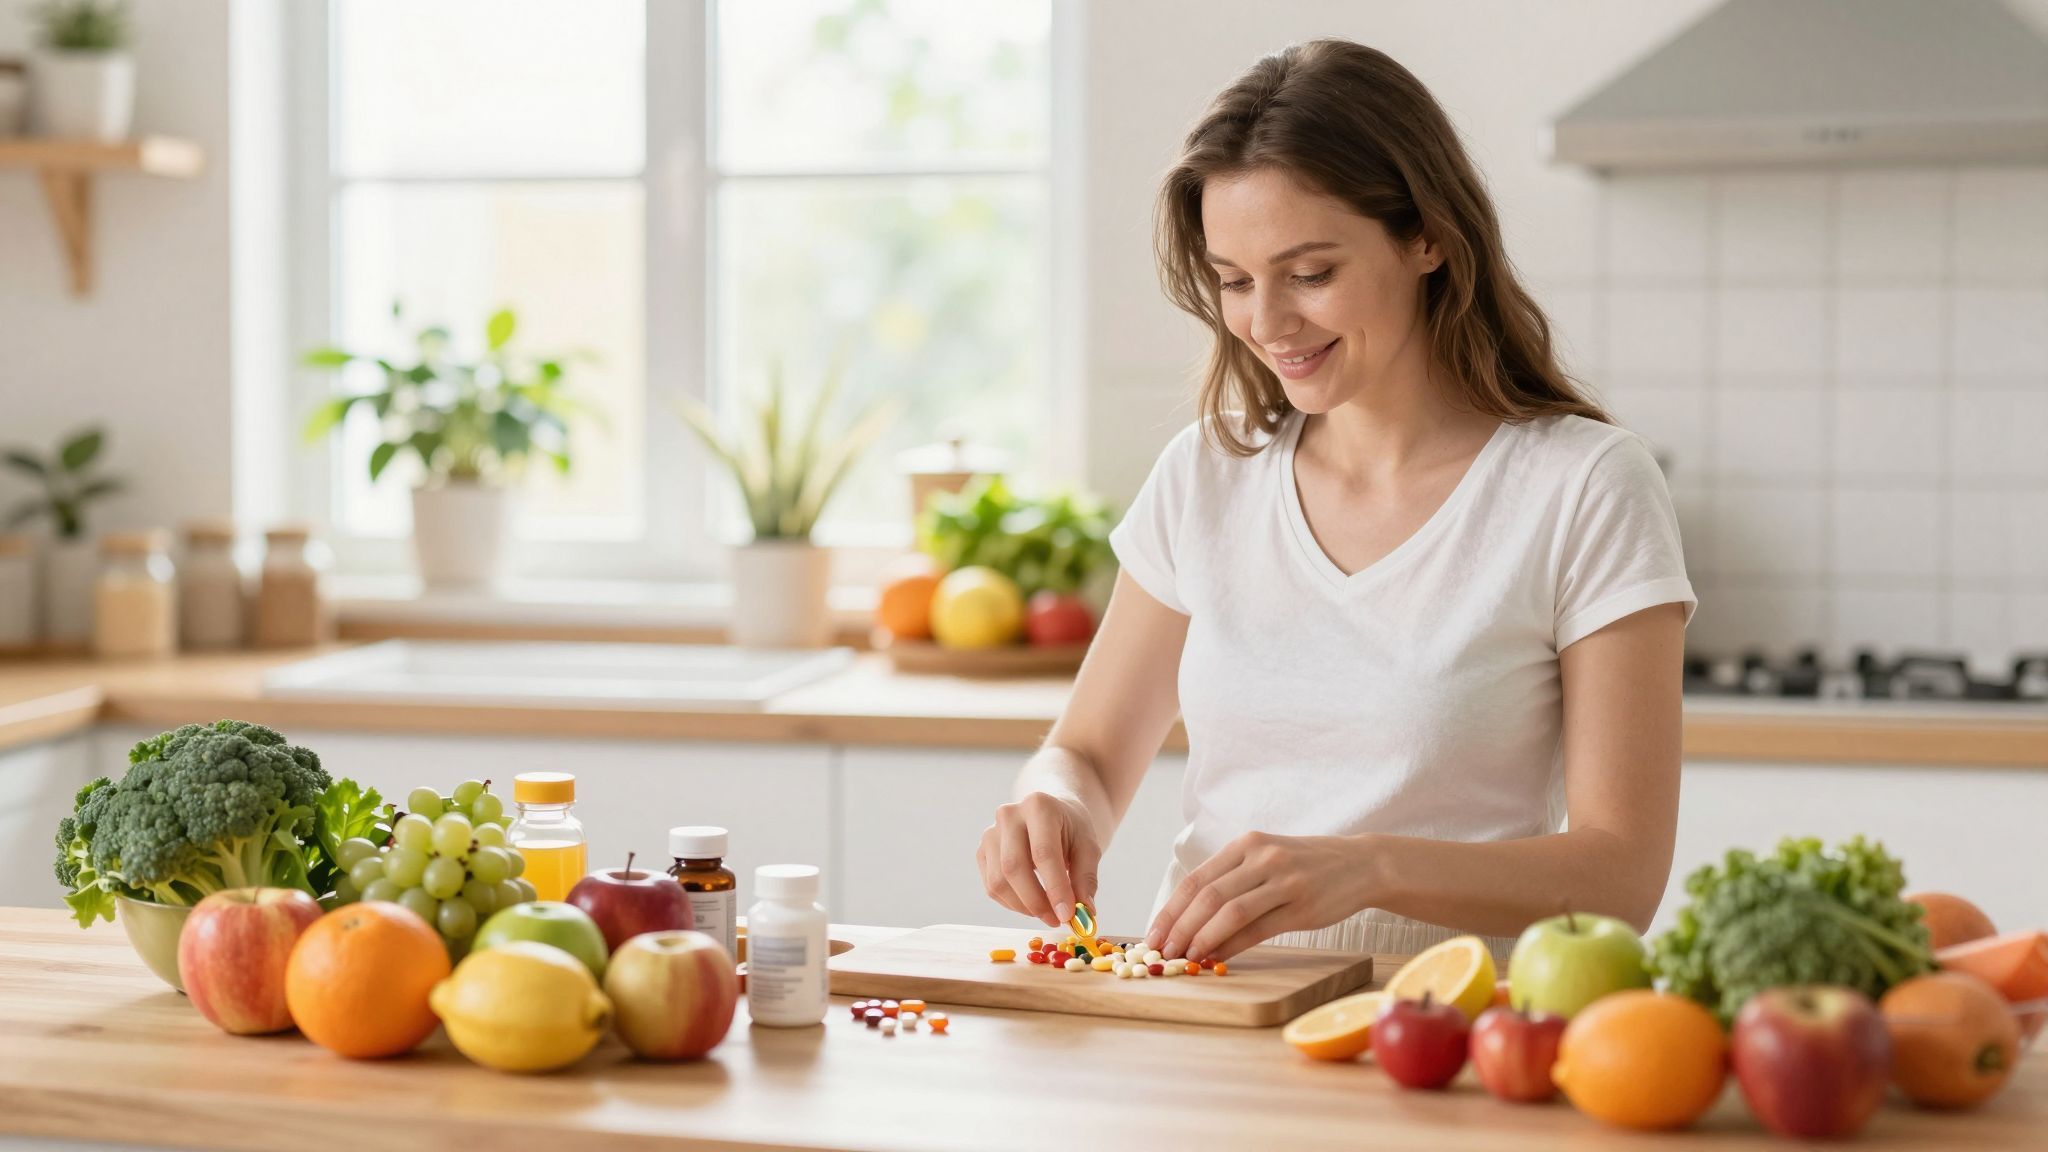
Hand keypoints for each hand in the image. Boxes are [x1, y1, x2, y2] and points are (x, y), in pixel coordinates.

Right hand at [977, 791, 1101, 927]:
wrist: (1051, 815)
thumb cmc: (1071, 830)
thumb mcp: (1088, 848)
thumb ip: (1086, 878)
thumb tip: (1083, 912)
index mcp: (1039, 806)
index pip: (1043, 852)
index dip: (1055, 887)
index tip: (1067, 914)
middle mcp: (1009, 815)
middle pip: (1014, 867)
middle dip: (1036, 901)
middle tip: (1056, 919)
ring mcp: (990, 833)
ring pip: (998, 881)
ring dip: (1024, 906)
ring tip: (1047, 913)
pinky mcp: (982, 852)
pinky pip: (992, 887)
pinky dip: (1012, 903)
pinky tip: (1032, 904)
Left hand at [1145, 831, 1371, 962]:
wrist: (1360, 865)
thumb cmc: (1305, 866)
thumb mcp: (1267, 859)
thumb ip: (1232, 882)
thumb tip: (1191, 922)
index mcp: (1247, 844)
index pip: (1197, 879)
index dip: (1171, 910)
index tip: (1154, 934)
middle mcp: (1263, 857)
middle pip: (1208, 897)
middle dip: (1180, 928)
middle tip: (1162, 952)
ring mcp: (1284, 881)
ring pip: (1230, 913)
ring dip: (1202, 939)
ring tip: (1186, 958)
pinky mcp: (1302, 907)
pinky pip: (1258, 930)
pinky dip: (1232, 946)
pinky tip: (1217, 957)